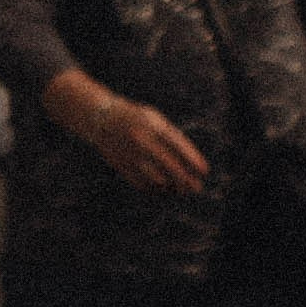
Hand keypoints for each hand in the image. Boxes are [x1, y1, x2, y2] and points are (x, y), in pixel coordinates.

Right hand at [46, 69, 209, 193]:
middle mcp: (140, 139)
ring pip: (156, 178)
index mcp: (151, 124)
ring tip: (181, 189)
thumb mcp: (155, 119)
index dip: (193, 160)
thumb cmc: (136, 118)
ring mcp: (129, 152)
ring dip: (172, 187)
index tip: (204, 171)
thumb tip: (191, 165)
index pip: (177, 144)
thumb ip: (172, 137)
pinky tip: (164, 188)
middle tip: (196, 187)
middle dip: (186, 179)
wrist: (100, 116)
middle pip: (169, 165)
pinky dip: (155, 189)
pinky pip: (142, 183)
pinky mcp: (120, 164)